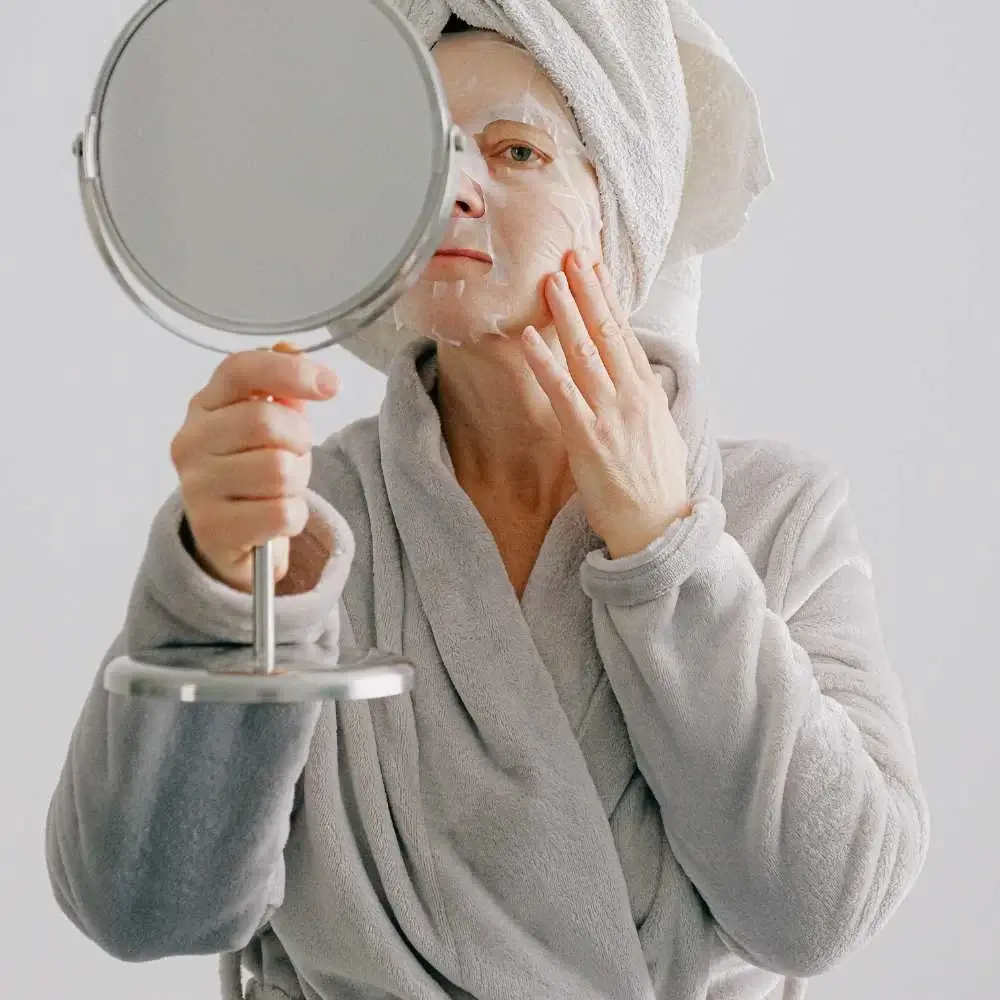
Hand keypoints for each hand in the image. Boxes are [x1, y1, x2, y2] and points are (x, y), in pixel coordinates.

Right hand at [170, 342, 339, 591]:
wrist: (228, 538)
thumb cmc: (253, 473)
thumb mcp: (270, 427)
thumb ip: (282, 390)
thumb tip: (291, 349)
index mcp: (205, 405)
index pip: (242, 369)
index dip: (291, 371)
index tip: (330, 385)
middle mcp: (191, 441)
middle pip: (266, 421)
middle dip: (300, 439)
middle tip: (296, 453)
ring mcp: (197, 486)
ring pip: (278, 470)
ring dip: (296, 482)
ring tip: (280, 489)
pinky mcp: (213, 529)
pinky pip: (281, 514)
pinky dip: (293, 517)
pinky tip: (275, 518)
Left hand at [521, 251, 690, 558]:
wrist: (660, 527)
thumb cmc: (658, 484)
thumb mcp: (661, 432)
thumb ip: (645, 400)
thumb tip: (636, 379)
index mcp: (648, 392)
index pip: (625, 334)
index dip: (608, 297)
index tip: (594, 268)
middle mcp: (632, 396)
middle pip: (608, 331)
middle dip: (588, 290)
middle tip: (571, 253)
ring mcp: (610, 415)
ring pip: (586, 353)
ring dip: (567, 313)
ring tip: (550, 280)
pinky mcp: (588, 438)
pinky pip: (562, 392)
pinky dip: (544, 363)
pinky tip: (529, 338)